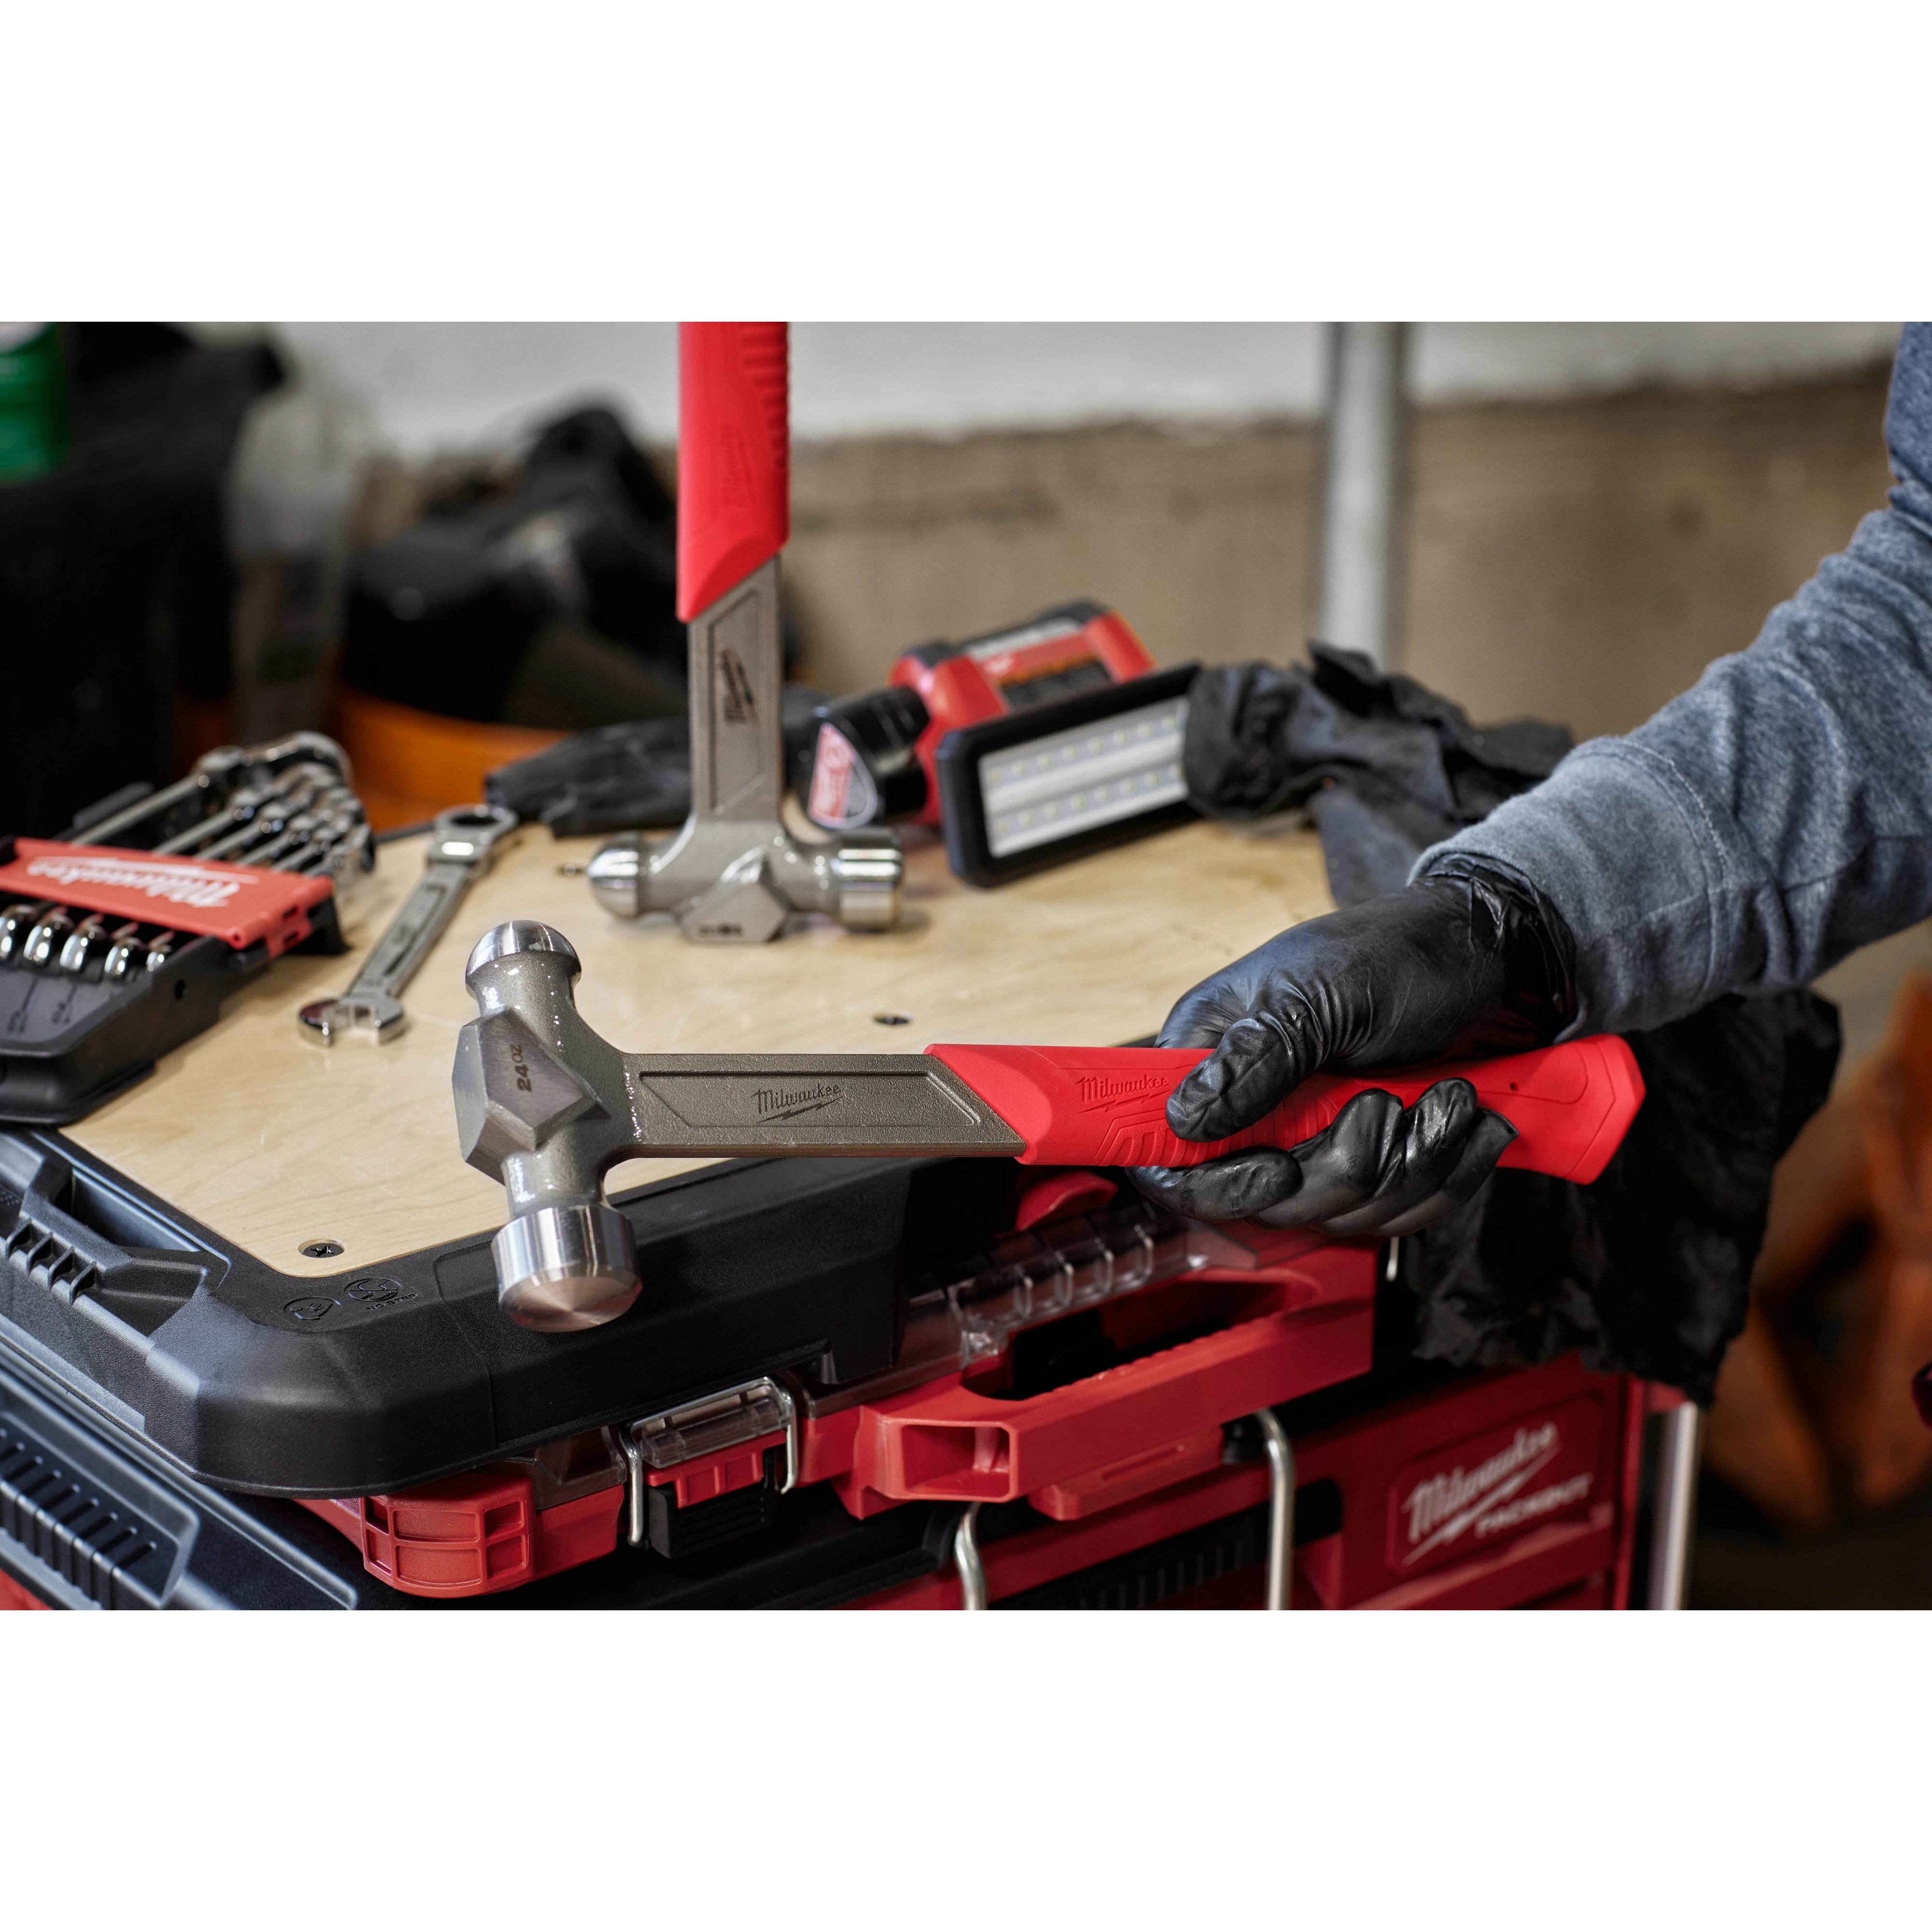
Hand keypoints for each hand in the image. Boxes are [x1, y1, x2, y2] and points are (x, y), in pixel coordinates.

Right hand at [1129, 857, 1575, 1234]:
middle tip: (1386, 1103)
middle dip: (1346, 1168)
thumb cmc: (1401, 951)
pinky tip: (1467, 1117)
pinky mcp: (1382, 1162)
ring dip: (1413, 1164)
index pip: (1172, 1156)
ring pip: (1344, 1214)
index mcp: (1216, 1053)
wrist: (1496, 957)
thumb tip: (1183, 1119)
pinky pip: (1401, 1214)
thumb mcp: (1323, 991)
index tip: (1281, 1167)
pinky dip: (1448, 1174)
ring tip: (1448, 1097)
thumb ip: (1255, 1057)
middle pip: (1270, 1203)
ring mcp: (1321, 1139)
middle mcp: (1259, 1105)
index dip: (1219, 1185)